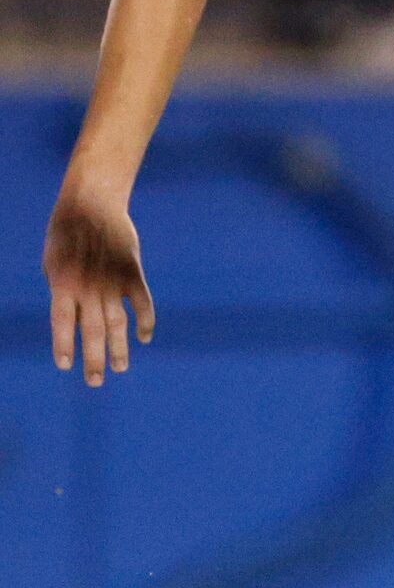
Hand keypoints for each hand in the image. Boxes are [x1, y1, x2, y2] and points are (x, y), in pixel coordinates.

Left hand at [45, 184, 153, 386]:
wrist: (91, 204)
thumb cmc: (66, 234)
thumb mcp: (53, 262)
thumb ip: (63, 292)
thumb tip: (72, 321)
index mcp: (63, 284)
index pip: (62, 323)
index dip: (64, 345)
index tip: (65, 366)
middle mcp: (88, 287)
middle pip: (92, 330)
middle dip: (93, 359)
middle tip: (94, 382)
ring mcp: (112, 282)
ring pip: (117, 323)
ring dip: (118, 348)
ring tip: (119, 369)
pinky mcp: (132, 274)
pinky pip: (142, 304)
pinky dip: (145, 322)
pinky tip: (143, 338)